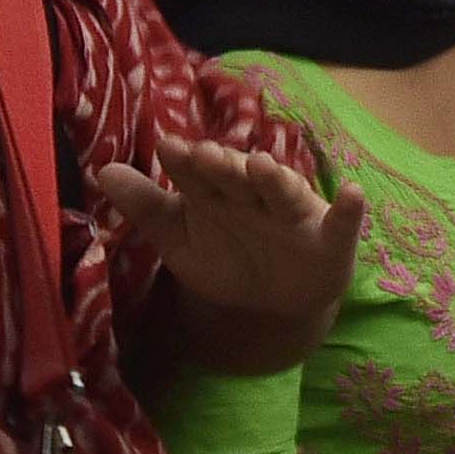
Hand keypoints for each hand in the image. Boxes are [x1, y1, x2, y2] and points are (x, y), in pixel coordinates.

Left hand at [95, 134, 366, 374]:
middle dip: (226, 167)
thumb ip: (146, 207)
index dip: (187, 164)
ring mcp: (293, 217)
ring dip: (276, 179)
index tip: (169, 148)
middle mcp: (255, 196)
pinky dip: (348, 209)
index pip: (199, 175)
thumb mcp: (180, 239)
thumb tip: (103, 170)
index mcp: (217, 193)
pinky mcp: (329, 241)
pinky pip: (341, 223)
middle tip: (207, 155)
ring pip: (284, 193)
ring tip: (264, 166)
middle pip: (239, 178)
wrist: (274, 305)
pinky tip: (352, 194)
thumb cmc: (225, 259)